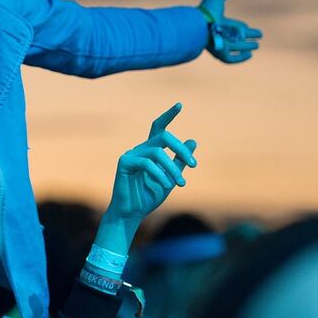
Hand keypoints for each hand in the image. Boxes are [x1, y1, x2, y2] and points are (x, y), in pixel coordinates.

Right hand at [106, 103, 197, 223]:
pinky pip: (146, 163)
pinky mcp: (124, 163)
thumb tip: (192, 141)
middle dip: (180, 149)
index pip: (159, 128)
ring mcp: (130, 155)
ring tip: (180, 184)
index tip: (180, 105)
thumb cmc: (148, 196)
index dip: (169, 115)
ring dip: (172, 169)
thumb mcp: (171, 177)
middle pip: (163, 137)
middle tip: (194, 166)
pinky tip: (166, 185)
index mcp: (150, 151)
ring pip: (157, 152)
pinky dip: (160, 174)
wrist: (132, 212)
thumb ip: (179, 161)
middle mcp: (140, 150)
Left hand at [199, 0, 263, 63]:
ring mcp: (219, 45)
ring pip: (235, 47)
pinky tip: (250, 55)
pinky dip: (240, 58)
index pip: (233, 26)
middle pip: (235, 37)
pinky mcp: (219, 54)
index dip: (242, 27)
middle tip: (259, 37)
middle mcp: (219, 35)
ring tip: (257, 45)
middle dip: (246, 37)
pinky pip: (230, 59)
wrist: (201, 26)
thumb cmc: (208, 11)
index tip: (250, 27)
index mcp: (218, 23)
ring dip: (246, 47)